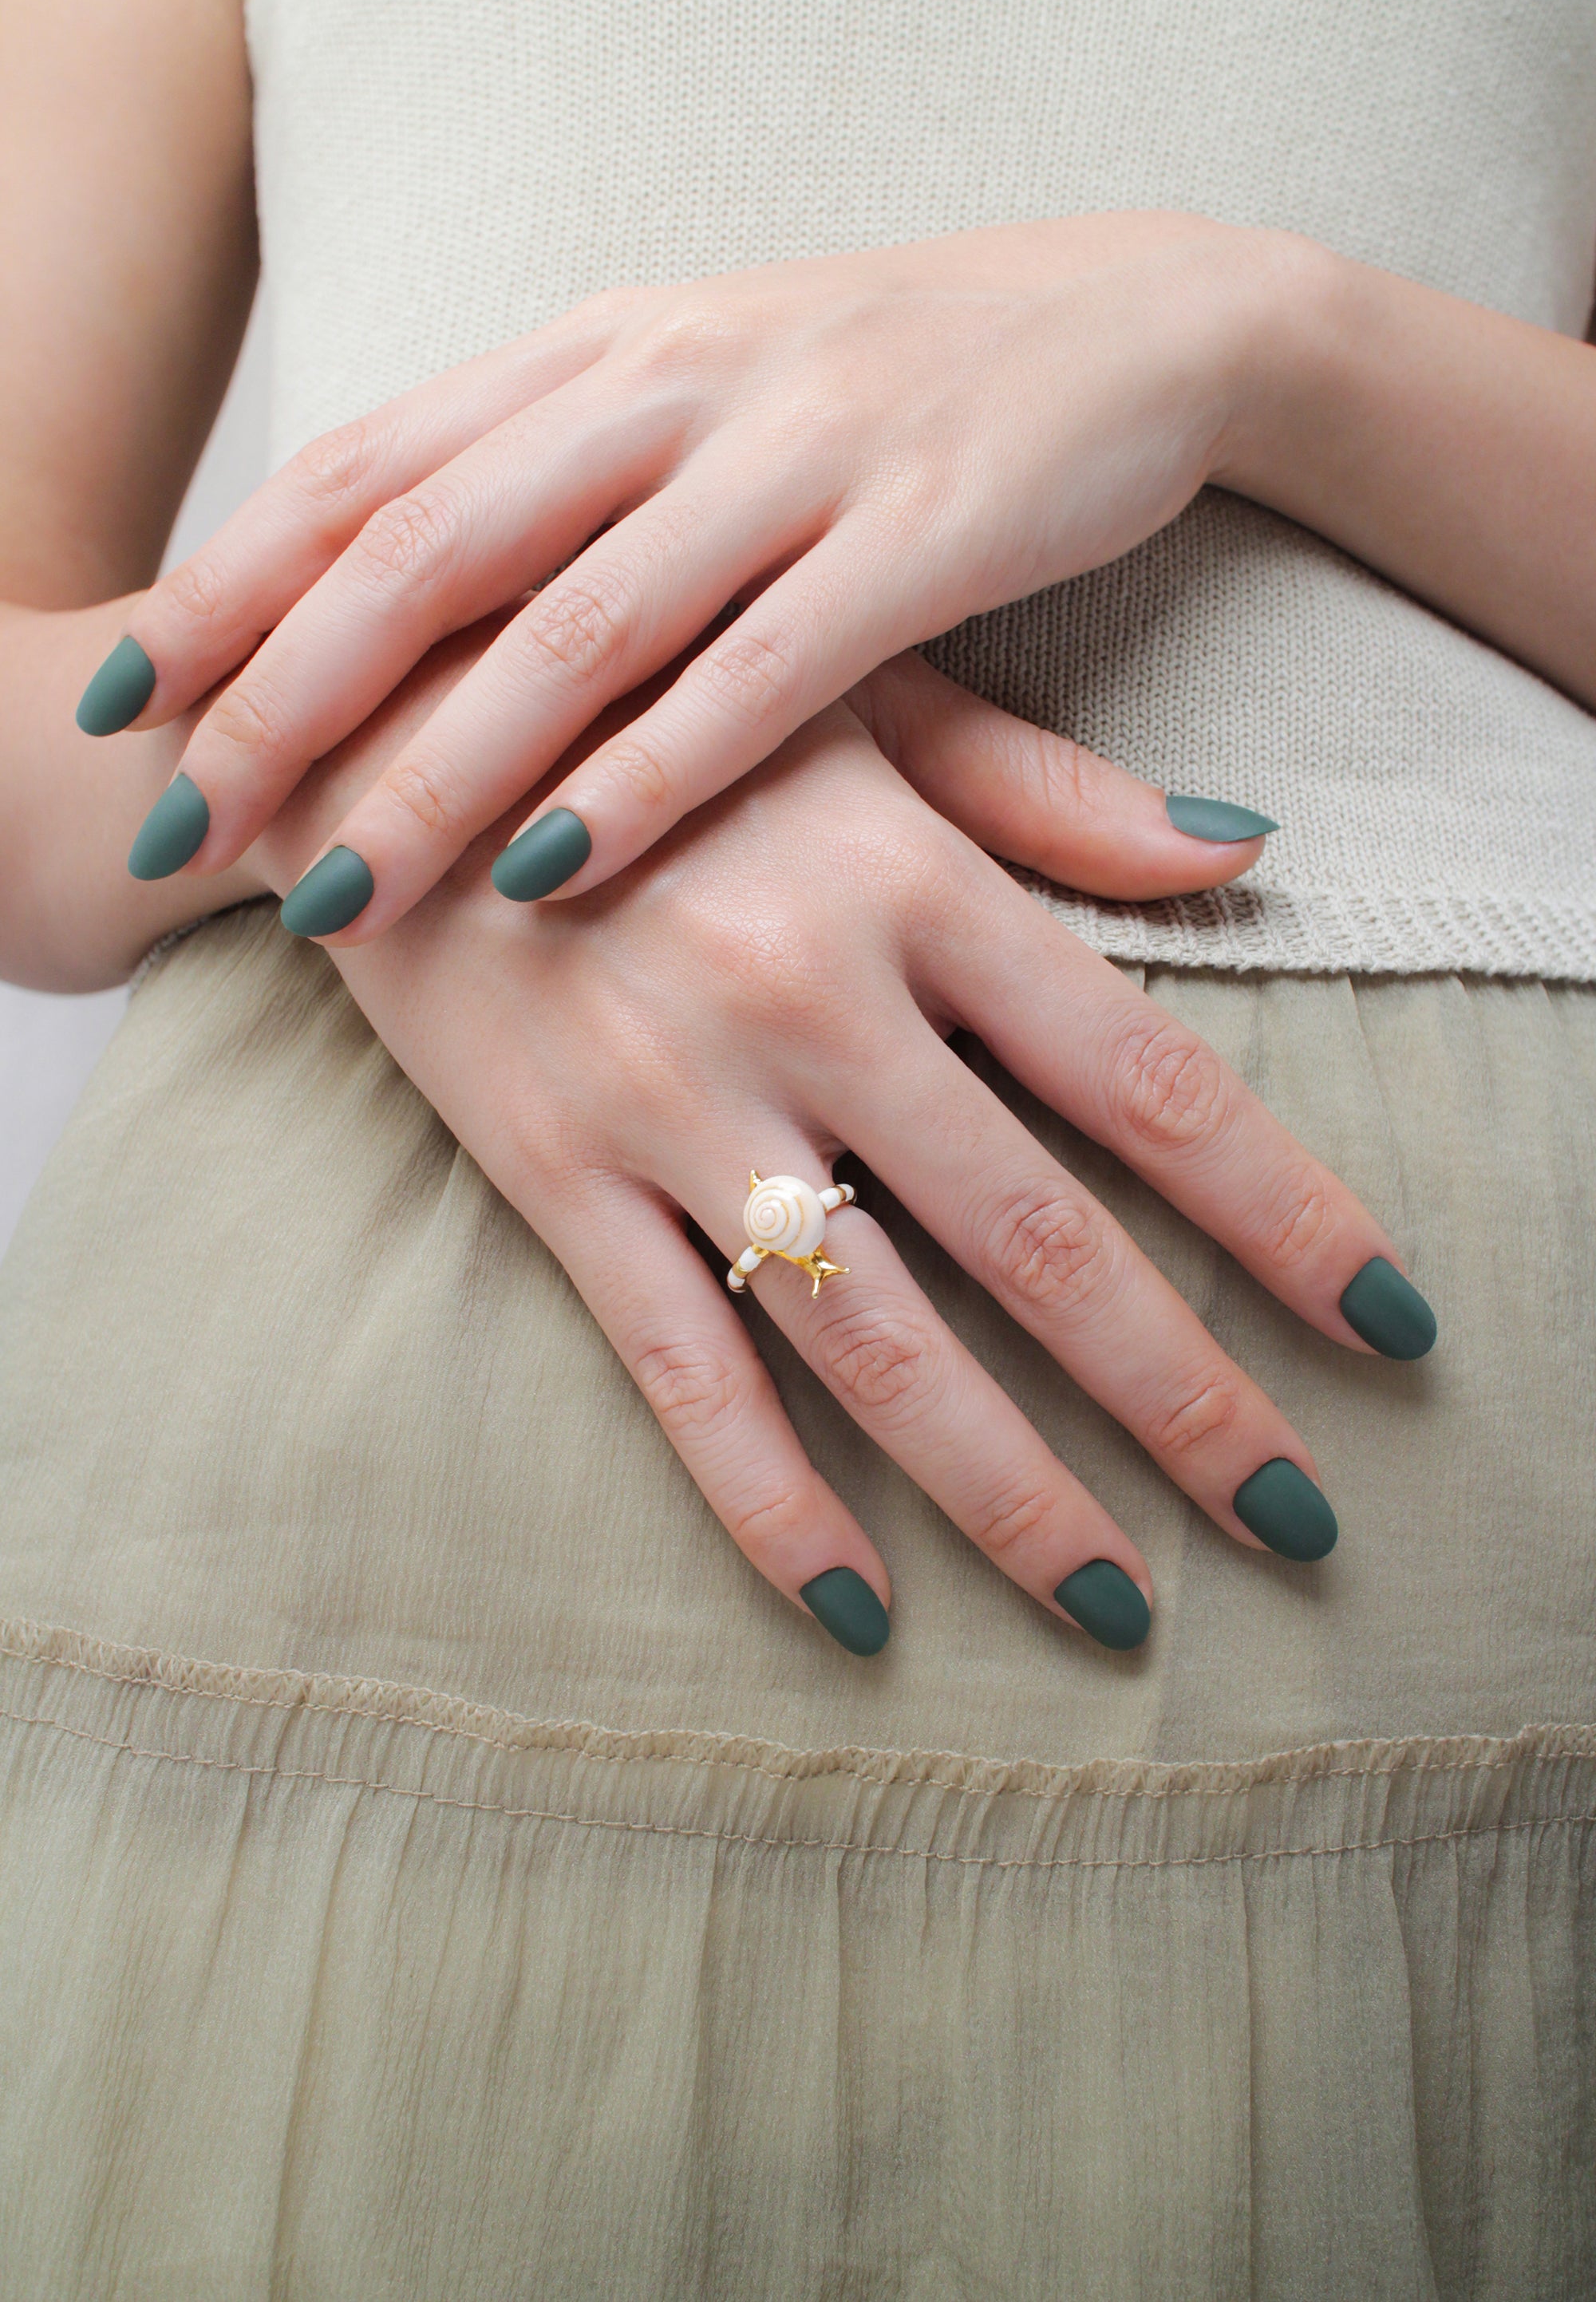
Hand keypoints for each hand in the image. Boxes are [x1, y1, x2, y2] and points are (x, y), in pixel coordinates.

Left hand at [106, 212, 1282, 934]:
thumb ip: (554, 477)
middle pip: (428, 547)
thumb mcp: (695, 395)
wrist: (1135, 321)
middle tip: (184, 823)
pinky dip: (651, 776)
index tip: (126, 697)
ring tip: (338, 893)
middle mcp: (669, 384)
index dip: (229, 583)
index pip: (366, 465)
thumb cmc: (887, 386)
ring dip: (442, 767)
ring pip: (574, 622)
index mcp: (597, 348)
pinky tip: (562, 870)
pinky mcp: (920, 535)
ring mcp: (795, 456)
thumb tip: (390, 597)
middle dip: (286, 696)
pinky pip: (759, 673)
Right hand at [246, 633, 1421, 1656]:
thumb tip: (1244, 852)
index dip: (1286, 1216)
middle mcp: (809, 1002)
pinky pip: (677, 1369)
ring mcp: (674, 1103)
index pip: (1149, 1084)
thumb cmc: (647, 703)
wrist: (363, 714)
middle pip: (1040, 1239)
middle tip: (1299, 1521)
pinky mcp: (552, 1176)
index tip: (1394, 1324)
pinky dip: (769, 1497)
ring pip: (876, 1336)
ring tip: (1121, 1606)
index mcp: (909, 881)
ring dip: (1011, 1487)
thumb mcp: (852, 702)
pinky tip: (861, 1606)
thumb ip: (1048, 792)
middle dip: (1184, 1397)